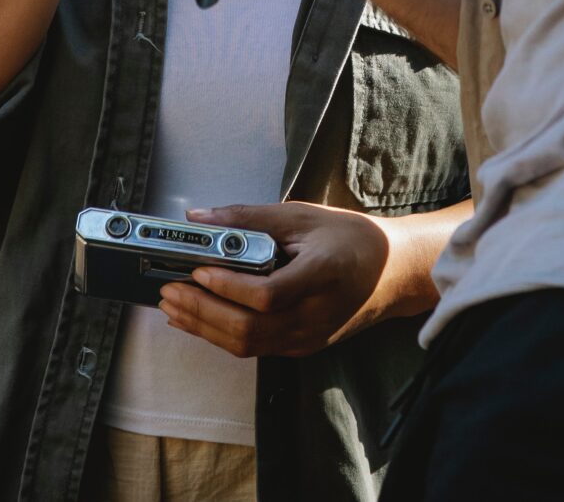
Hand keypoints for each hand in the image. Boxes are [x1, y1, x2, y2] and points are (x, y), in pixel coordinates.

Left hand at [157, 202, 394, 358]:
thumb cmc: (352, 239)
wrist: (394, 273)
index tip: (198, 268)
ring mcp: (310, 337)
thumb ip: (249, 217)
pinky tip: (198, 318)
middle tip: (169, 290)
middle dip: (201, 312)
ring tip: (173, 306)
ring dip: (204, 327)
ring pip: (248, 345)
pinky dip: (221, 334)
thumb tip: (198, 218)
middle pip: (250, 329)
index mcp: (324, 276)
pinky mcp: (303, 346)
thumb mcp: (303, 216)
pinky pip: (256, 347)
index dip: (228, 287)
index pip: (268, 295)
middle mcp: (317, 315)